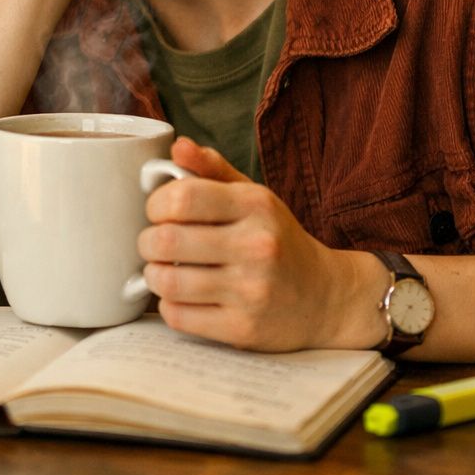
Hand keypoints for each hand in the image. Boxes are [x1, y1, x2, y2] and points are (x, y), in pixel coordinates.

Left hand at [138, 137, 373, 351]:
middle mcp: (256, 247)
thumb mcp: (254, 197)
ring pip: (167, 281)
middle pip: (166, 240)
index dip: (156, 204)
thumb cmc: (278, 241)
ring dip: (154, 275)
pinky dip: (169, 305)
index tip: (159, 212)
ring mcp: (251, 291)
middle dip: (147, 242)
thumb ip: (213, 169)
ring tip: (163, 269)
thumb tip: (178, 145)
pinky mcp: (243, 329)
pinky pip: (178, 316)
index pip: (182, 197)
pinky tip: (182, 296)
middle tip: (154, 244)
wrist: (326, 298)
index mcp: (256, 206)